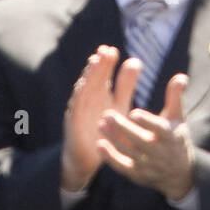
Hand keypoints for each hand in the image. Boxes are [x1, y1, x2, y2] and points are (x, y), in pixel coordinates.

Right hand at [61, 45, 139, 193]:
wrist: (89, 158)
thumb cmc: (105, 129)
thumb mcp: (119, 106)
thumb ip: (126, 86)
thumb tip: (135, 60)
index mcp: (100, 92)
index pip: (103, 73)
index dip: (106, 62)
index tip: (112, 51)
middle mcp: (89, 98)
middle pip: (93, 78)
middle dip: (98, 65)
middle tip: (105, 52)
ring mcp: (80, 109)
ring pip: (83, 89)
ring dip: (88, 76)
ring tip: (94, 63)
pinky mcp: (74, 123)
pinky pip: (75, 108)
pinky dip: (78, 96)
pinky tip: (82, 86)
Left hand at [97, 73, 195, 200]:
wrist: (179, 174)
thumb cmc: (175, 138)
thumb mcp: (178, 118)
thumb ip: (176, 97)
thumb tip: (181, 76)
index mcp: (171, 137)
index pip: (160, 130)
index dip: (148, 122)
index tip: (134, 113)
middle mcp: (160, 153)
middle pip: (141, 142)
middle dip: (124, 129)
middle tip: (107, 114)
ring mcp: (149, 166)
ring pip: (129, 154)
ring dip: (114, 140)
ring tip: (101, 125)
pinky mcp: (137, 175)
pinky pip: (122, 167)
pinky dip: (111, 158)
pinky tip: (99, 145)